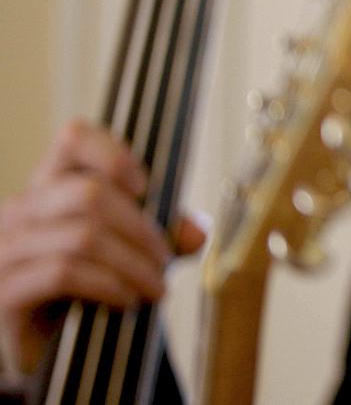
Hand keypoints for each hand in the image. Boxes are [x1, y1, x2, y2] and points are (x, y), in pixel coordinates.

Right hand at [0, 121, 204, 377]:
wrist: (39, 346)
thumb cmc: (82, 288)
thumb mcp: (127, 254)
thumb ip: (163, 237)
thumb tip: (197, 231)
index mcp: (50, 187)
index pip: (73, 139)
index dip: (113, 152)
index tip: (145, 187)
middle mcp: (21, 210)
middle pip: (90, 193)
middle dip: (142, 228)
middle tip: (165, 259)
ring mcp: (7, 249)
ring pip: (83, 236)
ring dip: (133, 263)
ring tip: (156, 286)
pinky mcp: (4, 289)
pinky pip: (63, 273)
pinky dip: (108, 285)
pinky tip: (128, 300)